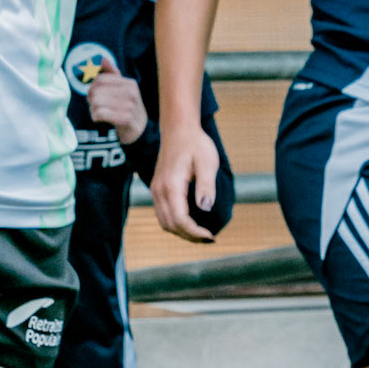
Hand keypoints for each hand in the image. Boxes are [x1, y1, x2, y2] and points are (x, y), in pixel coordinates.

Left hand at [85, 58, 147, 143]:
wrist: (140, 130)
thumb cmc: (128, 108)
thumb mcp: (124, 89)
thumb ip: (113, 74)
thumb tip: (103, 59)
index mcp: (130, 83)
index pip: (101, 79)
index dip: (92, 86)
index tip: (93, 95)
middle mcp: (131, 93)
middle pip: (97, 91)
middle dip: (92, 99)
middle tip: (95, 106)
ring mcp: (129, 106)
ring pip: (97, 102)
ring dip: (93, 109)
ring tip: (98, 112)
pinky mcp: (125, 119)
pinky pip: (100, 114)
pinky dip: (96, 117)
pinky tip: (99, 119)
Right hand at [151, 125, 221, 241]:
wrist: (178, 129)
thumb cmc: (196, 144)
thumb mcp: (207, 162)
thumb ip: (206, 186)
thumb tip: (206, 208)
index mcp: (171, 186)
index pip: (180, 220)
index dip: (196, 233)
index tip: (212, 236)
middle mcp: (159, 191)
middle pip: (170, 225)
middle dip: (189, 236)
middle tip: (209, 238)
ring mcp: (155, 190)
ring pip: (164, 222)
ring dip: (181, 232)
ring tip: (201, 234)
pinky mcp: (157, 188)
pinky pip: (162, 214)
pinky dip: (175, 224)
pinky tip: (190, 223)